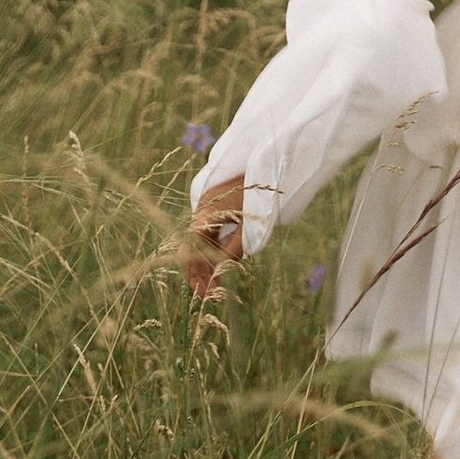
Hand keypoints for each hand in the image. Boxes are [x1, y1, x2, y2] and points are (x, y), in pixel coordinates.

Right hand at [183, 175, 248, 298]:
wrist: (270, 164)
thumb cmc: (260, 193)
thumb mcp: (249, 226)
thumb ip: (234, 248)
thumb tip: (221, 269)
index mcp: (207, 214)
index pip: (190, 249)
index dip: (193, 273)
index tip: (203, 291)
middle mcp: (203, 210)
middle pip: (193, 246)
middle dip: (199, 271)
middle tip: (210, 294)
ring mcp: (210, 207)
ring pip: (201, 240)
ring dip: (206, 262)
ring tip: (216, 284)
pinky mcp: (219, 205)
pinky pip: (210, 231)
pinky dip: (213, 249)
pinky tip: (221, 263)